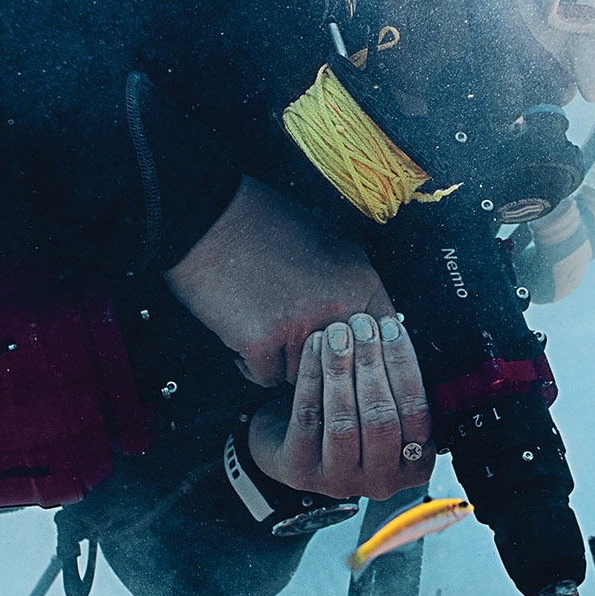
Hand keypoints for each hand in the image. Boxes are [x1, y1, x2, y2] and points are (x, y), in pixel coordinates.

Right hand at [164, 177, 391, 386]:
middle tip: (294, 337)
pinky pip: (266, 377)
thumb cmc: (263, 224)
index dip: (362, 351)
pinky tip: (243, 334)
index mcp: (362, 283)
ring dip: (281, 361)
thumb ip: (352, 286)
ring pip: (302, 375)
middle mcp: (339, 308)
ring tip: (262, 325)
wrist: (210, 217)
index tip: (346, 353)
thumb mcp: (330, 242)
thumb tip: (366, 325)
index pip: (384, 341)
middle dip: (320, 359)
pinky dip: (251, 364)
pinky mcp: (263, 342)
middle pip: (342, 365)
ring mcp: (302, 327)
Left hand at [247, 312, 435, 499]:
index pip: (417, 414)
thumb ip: (399, 383)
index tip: (391, 328)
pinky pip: (308, 419)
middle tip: (362, 324)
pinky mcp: (301, 472)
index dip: (404, 365)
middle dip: (372, 363)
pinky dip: (312, 377)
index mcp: (413, 465)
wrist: (291, 439)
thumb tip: (401, 332)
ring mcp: (339, 482)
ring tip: (337, 332)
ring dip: (341, 369)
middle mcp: (380, 482)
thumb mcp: (383, 403)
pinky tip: (314, 348)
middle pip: (381, 419)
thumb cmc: (348, 413)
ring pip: (344, 422)